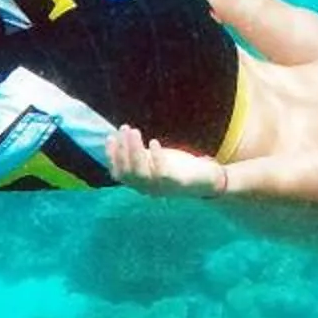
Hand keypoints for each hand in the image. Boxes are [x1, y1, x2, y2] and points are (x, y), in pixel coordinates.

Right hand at [108, 123, 224, 197]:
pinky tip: (153, 142)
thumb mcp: (156, 160)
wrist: (207, 180)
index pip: (118, 174)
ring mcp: (161, 189)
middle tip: (125, 128)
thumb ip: (141, 154)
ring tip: (134, 131)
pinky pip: (162, 174)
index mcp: (140, 184)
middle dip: (122, 149)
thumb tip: (123, 137)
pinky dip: (156, 157)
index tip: (110, 137)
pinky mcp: (176, 184)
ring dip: (135, 151)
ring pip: (141, 173)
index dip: (111, 156)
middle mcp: (147, 189)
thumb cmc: (178, 168)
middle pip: (127, 172)